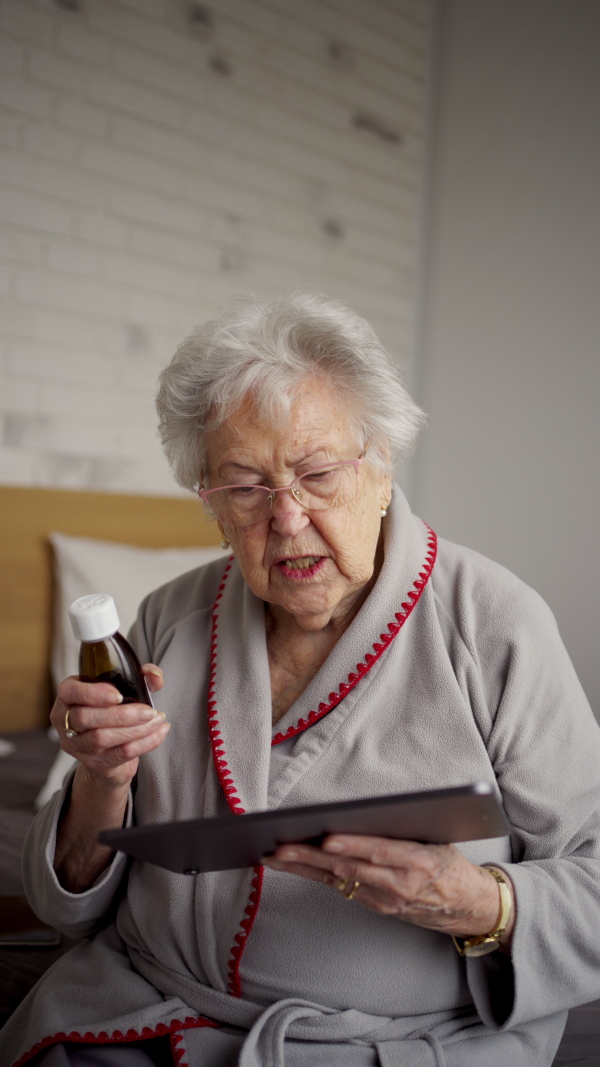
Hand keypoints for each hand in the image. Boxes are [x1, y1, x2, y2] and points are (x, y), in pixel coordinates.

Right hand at [50, 665, 168, 791]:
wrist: (109, 749)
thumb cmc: (114, 709)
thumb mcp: (124, 688)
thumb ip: (141, 677)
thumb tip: (155, 676)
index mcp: (68, 696)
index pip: (70, 692)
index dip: (93, 693)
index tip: (118, 695)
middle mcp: (66, 722)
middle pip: (85, 718)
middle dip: (122, 714)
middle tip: (149, 711)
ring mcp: (78, 745)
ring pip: (101, 738)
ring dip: (135, 729)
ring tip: (157, 720)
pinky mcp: (94, 763)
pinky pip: (119, 754)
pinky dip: (144, 743)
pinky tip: (159, 732)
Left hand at [263, 835, 513, 949]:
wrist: (470, 907)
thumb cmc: (454, 864)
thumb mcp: (440, 841)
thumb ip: (407, 832)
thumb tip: (369, 812)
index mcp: (420, 863)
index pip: (380, 853)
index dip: (352, 847)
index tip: (326, 839)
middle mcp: (400, 886)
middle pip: (350, 869)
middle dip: (312, 858)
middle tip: (281, 847)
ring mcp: (387, 901)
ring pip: (339, 881)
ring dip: (304, 869)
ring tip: (275, 855)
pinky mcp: (379, 907)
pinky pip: (343, 889)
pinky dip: (317, 876)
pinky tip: (295, 866)